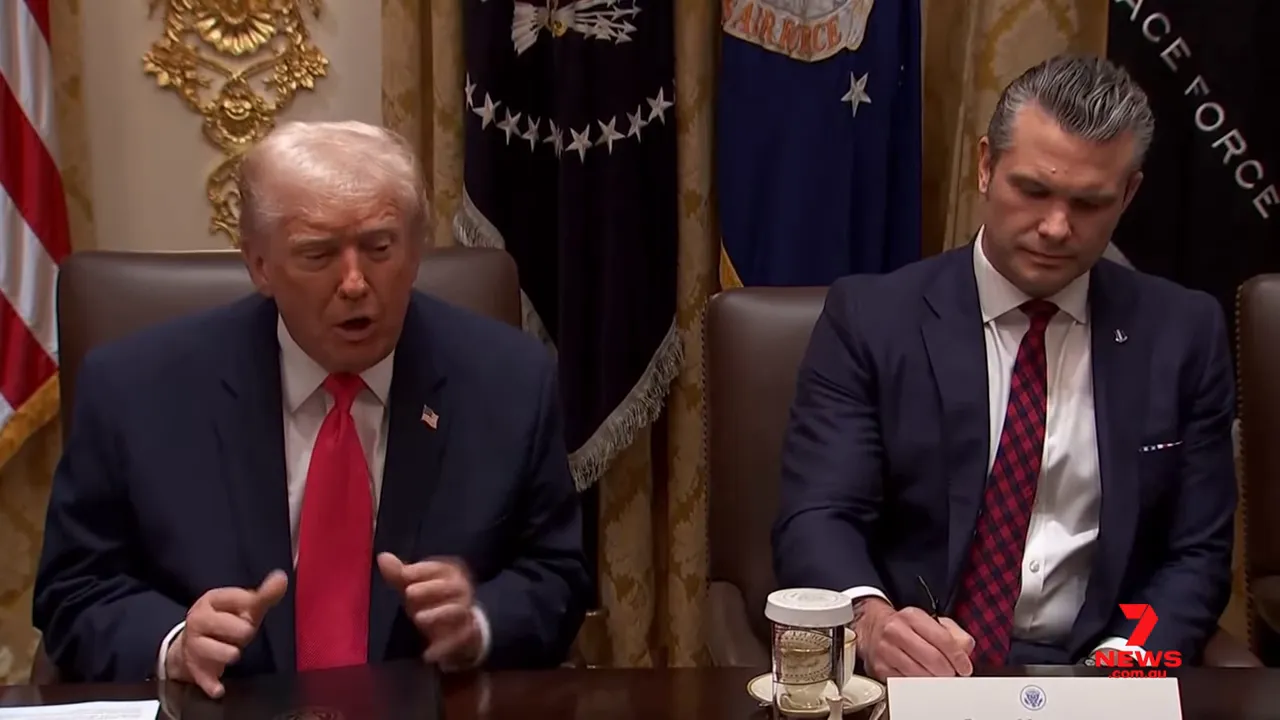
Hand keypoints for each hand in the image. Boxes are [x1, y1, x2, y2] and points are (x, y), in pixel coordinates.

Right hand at [166, 570, 287, 698]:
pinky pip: (204, 678)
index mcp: (212, 599)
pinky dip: (213, 684)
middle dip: (243, 633)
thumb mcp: (245, 606)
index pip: (244, 600)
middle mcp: (198, 619)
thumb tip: (282, 578)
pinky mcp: (193, 667)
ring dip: (231, 654)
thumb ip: (265, 594)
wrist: (192, 645)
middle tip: (239, 634)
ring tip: (231, 652)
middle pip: (235, 628)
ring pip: (221, 652)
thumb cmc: (226, 622)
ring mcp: (192, 644)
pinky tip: (220, 688)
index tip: (246, 613)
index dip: (252, 610)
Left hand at [377, 552, 481, 668]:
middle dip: (431, 588)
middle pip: (451, 586)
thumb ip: (399, 574)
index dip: (422, 569)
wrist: (460, 628)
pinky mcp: (467, 635)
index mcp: (450, 573)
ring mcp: (466, 612)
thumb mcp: (415, 587)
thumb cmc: (432, 601)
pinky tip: (428, 654)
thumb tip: (382, 556)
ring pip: (457, 611)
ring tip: (419, 619)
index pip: (439, 567)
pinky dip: (445, 647)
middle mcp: (461, 590)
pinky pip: (460, 639)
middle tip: (409, 593)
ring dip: (439, 614)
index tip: (405, 573)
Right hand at [853, 598, 974, 680]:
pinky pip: (905, 683)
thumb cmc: (906, 627)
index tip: (965, 668)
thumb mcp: (931, 621)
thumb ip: (954, 633)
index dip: (958, 657)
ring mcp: (886, 650)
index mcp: (912, 616)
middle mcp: (896, 631)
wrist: (872, 628)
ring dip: (934, 681)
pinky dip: (918, 686)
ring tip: (939, 679)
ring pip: (919, 673)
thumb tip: (964, 651)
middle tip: (953, 676)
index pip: (942, 638)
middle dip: (948, 671)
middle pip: (932, 658)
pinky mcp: (880, 668)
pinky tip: (923, 681)